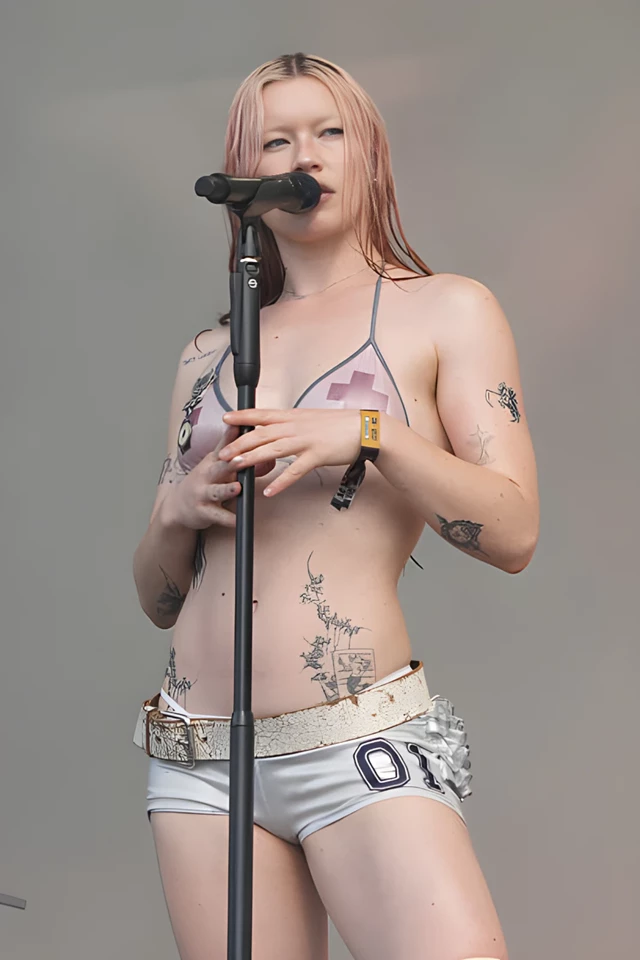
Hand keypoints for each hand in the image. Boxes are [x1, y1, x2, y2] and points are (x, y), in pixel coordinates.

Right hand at [164, 425, 275, 528]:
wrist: (178, 505)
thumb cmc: (204, 482)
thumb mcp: (217, 464)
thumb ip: (237, 454)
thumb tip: (261, 442)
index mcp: (213, 461)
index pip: (223, 446)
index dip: (231, 436)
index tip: (240, 425)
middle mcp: (207, 475)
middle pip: (219, 467)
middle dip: (231, 463)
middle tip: (243, 459)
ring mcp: (203, 493)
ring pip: (216, 491)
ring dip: (227, 490)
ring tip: (237, 488)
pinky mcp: (203, 511)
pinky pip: (218, 515)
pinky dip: (228, 518)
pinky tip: (237, 520)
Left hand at [218, 408, 361, 496]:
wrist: (366, 429)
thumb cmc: (342, 425)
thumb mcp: (313, 419)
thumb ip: (295, 423)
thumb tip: (281, 427)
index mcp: (294, 416)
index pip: (263, 414)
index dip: (243, 416)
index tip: (226, 418)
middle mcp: (296, 426)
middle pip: (261, 433)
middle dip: (239, 443)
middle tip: (222, 453)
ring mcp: (306, 441)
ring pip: (272, 449)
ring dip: (252, 458)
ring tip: (235, 466)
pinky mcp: (317, 456)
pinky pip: (295, 471)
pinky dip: (281, 481)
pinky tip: (270, 490)